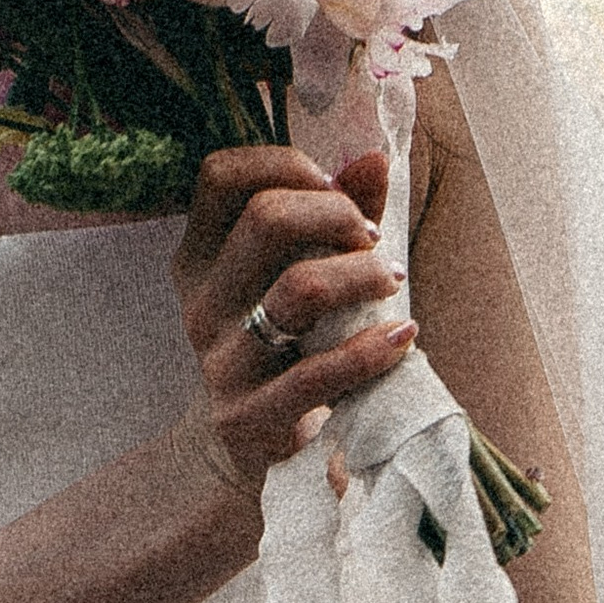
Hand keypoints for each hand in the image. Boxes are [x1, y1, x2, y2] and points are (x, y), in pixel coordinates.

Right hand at [171, 144, 411, 496]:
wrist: (248, 447)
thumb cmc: (286, 343)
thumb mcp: (296, 274)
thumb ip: (333, 214)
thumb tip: (372, 155)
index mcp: (199, 258)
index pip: (219, 176)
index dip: (284, 164)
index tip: (333, 185)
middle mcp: (200, 302)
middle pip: (266, 219)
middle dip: (336, 215)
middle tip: (372, 239)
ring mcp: (219, 361)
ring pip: (299, 288)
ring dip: (363, 275)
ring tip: (392, 281)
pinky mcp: (248, 415)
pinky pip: (319, 371)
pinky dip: (374, 349)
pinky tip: (404, 336)